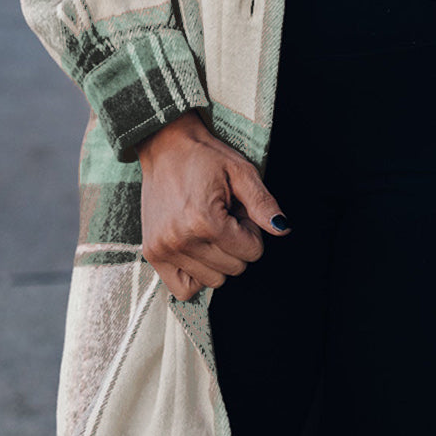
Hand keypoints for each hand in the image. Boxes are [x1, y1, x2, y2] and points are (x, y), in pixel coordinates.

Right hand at [135, 109, 290, 301]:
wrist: (165, 146)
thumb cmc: (205, 157)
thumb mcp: (241, 171)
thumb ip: (263, 203)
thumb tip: (282, 228)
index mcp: (204, 221)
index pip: (252, 252)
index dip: (252, 231)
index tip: (239, 211)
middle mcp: (180, 240)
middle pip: (235, 269)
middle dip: (237, 245)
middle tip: (224, 217)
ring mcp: (163, 250)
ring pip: (213, 281)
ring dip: (218, 259)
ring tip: (209, 228)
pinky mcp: (153, 254)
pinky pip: (184, 289)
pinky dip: (196, 275)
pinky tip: (197, 250)